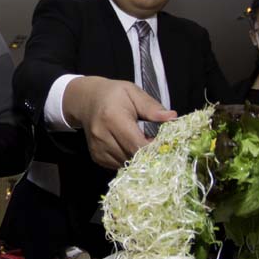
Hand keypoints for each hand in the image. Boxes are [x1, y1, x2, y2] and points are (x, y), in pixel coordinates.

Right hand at [61, 77, 176, 168]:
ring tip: (142, 143)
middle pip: (133, 157)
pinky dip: (128, 159)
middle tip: (158, 145)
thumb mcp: (133, 93)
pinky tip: (130, 147)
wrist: (86, 100)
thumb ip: (151, 107)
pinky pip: (118, 165)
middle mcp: (102, 136)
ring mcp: (98, 149)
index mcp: (112, 118)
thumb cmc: (114, 95)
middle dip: (149, 154)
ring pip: (127, 164)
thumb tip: (172, 117)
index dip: (154, 148)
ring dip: (139, 158)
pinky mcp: (97, 157)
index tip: (166, 144)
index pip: (137, 144)